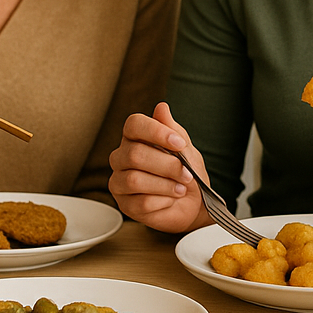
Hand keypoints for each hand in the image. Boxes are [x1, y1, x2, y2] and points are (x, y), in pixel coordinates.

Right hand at [108, 102, 211, 233]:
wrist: (193, 203)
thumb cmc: (186, 172)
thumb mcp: (185, 149)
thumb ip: (173, 130)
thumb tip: (161, 107)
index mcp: (135, 138)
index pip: (134, 124)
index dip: (156, 132)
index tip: (179, 143)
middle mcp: (121, 157)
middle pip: (135, 155)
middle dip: (167, 165)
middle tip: (186, 174)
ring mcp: (119, 182)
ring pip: (135, 180)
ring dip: (165, 185)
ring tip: (180, 188)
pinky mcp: (124, 205)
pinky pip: (141, 203)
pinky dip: (163, 201)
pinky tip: (170, 200)